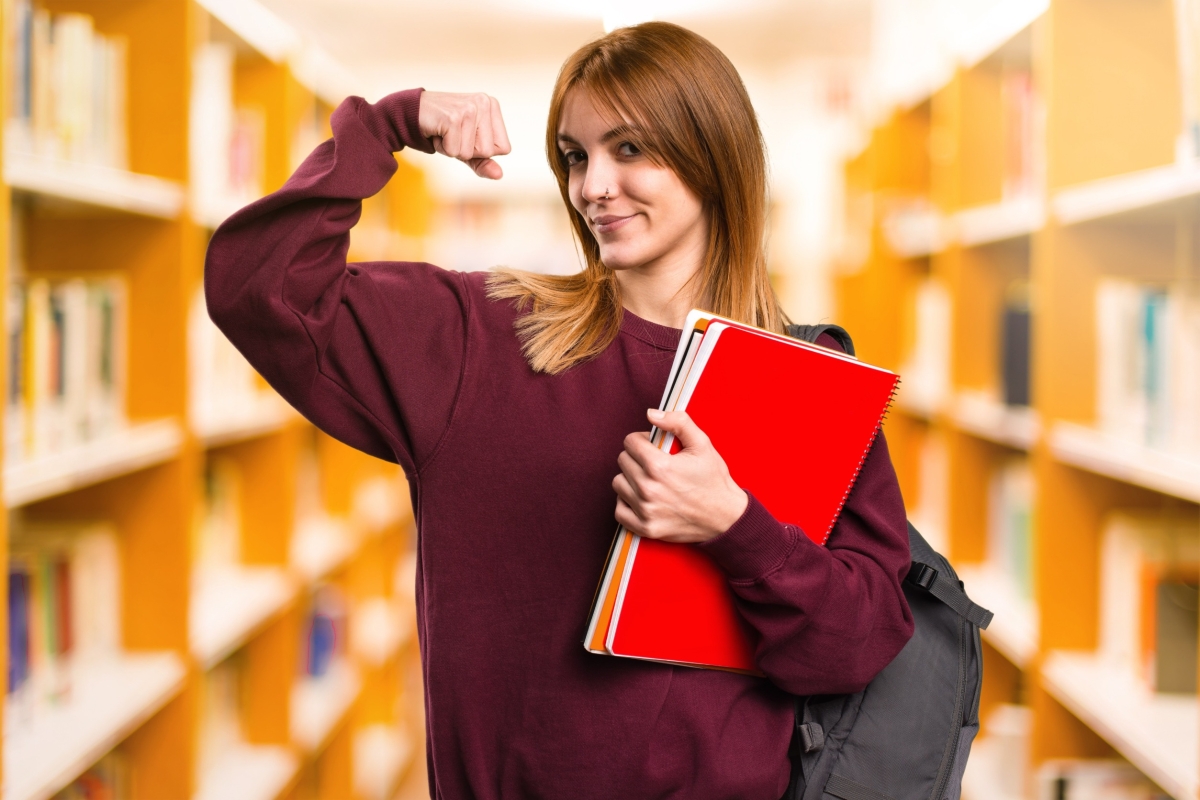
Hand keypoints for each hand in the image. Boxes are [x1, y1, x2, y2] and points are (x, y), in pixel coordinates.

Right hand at [418, 91, 510, 179]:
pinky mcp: (453, 117)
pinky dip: (443, 148)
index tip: (466, 136)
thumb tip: (499, 175)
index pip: (504, 148)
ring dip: (453, 149)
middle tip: (453, 133)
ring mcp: (469, 108)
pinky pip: (455, 151)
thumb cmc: (443, 130)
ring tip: (445, 132)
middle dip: (467, 150)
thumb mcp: (467, 147)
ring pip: (470, 152)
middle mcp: (484, 102)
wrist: (411, 112)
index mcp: (492, 106)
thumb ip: (484, 162)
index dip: (483, 151)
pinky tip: (437, 131)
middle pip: (488, 151)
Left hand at [612, 409, 748, 543]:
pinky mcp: (645, 528)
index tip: (653, 446)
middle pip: (623, 461)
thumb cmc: (714, 480)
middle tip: (654, 463)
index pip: (630, 442)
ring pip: (618, 483)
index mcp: (659, 466)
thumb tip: (651, 414)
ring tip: (650, 480)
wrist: (726, 518)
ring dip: (630, 479)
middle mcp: (648, 489)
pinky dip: (627, 503)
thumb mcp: (702, 444)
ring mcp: (645, 511)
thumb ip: (678, 422)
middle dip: (636, 457)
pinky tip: (643, 498)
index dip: (642, 440)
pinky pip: (619, 510)